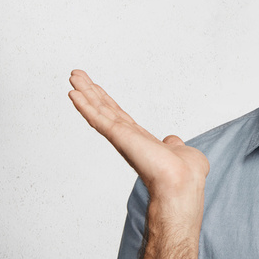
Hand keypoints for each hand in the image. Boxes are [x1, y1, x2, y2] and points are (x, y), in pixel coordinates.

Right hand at [68, 70, 208, 221]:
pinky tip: (74, 94)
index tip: (95, 88)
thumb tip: (172, 141)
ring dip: (85, 93)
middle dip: (90, 92)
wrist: (183, 182)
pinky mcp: (119, 137)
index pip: (119, 116)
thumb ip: (174, 145)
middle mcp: (128, 138)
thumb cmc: (186, 174)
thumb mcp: (182, 152)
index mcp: (140, 140)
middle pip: (105, 109)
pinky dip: (85, 106)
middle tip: (76, 75)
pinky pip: (99, 119)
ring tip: (73, 77)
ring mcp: (122, 138)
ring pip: (99, 111)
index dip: (106, 102)